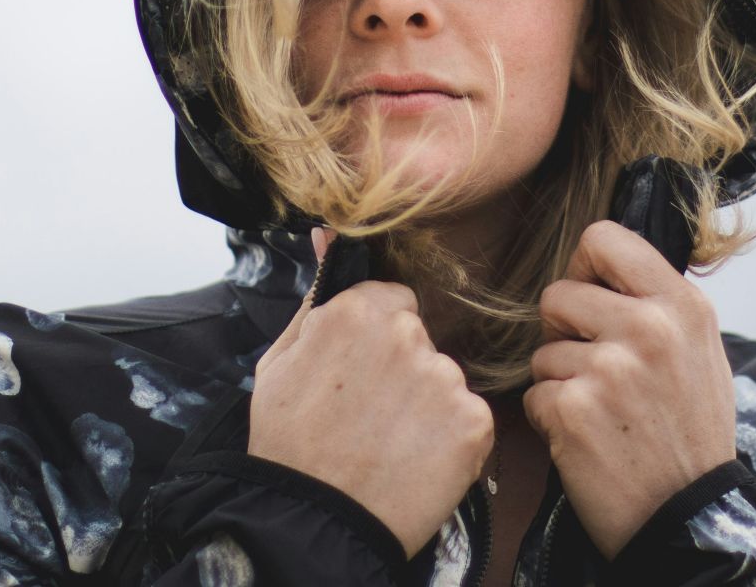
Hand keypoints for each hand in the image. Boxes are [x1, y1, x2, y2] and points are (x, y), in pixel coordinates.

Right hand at [248, 228, 496, 556]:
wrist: (314, 522)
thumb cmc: (289, 442)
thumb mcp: (280, 360)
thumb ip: (316, 295)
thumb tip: (328, 233)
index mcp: (360, 311)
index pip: (393, 305)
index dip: (375, 345)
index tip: (358, 379)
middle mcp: (409, 335)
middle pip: (422, 340)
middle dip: (404, 372)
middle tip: (369, 418)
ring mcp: (445, 379)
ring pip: (446, 380)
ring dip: (428, 407)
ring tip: (388, 445)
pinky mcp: (474, 423)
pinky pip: (470, 419)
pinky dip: (451, 442)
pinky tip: (414, 462)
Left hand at [523, 220, 738, 559]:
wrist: (690, 516)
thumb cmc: (691, 433)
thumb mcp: (699, 351)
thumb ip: (655, 304)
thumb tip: (601, 268)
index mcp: (681, 305)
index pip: (603, 237)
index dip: (584, 267)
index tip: (591, 296)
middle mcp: (648, 328)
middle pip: (558, 294)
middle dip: (564, 333)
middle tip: (596, 371)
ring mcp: (609, 369)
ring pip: (542, 351)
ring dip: (560, 381)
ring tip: (602, 413)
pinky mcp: (573, 409)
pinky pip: (534, 394)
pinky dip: (551, 419)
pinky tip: (588, 439)